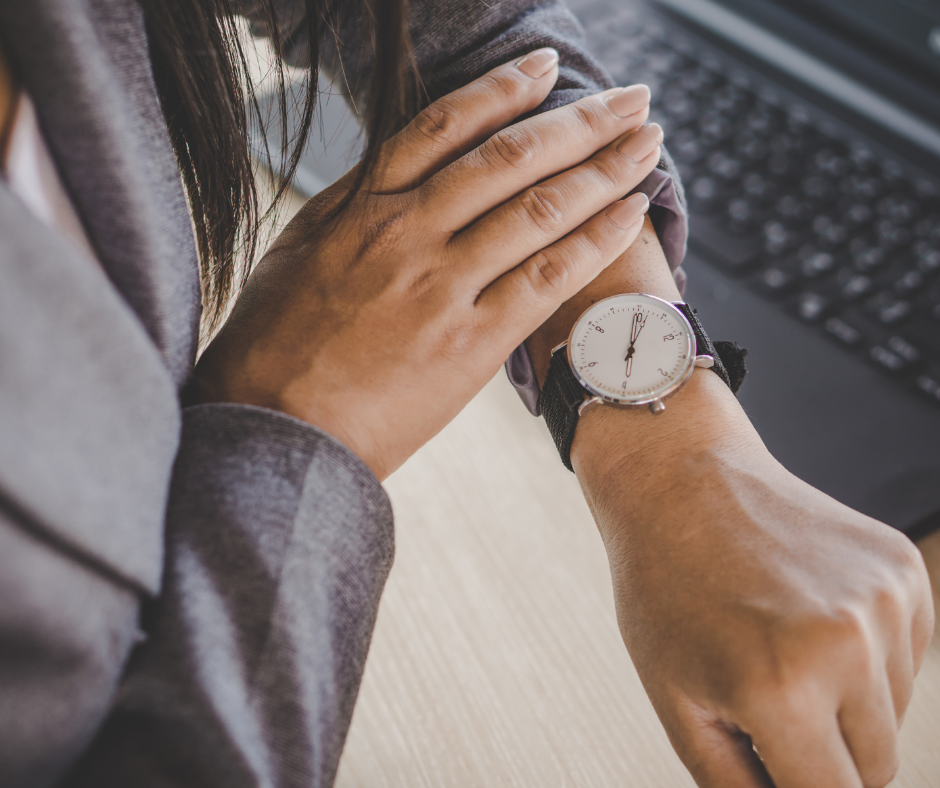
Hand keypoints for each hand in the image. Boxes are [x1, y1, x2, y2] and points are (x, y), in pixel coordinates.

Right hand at [189, 49, 662, 478]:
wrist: (273, 429)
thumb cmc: (273, 348)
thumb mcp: (297, 254)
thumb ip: (351, 207)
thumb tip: (388, 171)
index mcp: (362, 208)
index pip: (446, 126)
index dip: (505, 89)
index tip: (547, 68)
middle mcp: (407, 234)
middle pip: (511, 158)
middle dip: (582, 121)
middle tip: (632, 99)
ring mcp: (441, 287)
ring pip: (538, 210)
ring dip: (604, 170)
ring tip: (648, 144)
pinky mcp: (469, 344)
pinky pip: (545, 280)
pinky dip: (594, 242)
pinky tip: (631, 214)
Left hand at [574, 373, 934, 787]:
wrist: (680, 480)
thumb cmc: (664, 583)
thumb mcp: (677, 702)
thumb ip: (737, 785)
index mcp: (781, 686)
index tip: (785, 774)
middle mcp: (846, 643)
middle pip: (874, 769)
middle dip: (823, 757)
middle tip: (765, 704)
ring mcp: (883, 601)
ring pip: (893, 715)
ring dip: (847, 705)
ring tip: (779, 648)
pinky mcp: (902, 570)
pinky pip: (906, 660)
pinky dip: (867, 658)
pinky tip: (807, 617)